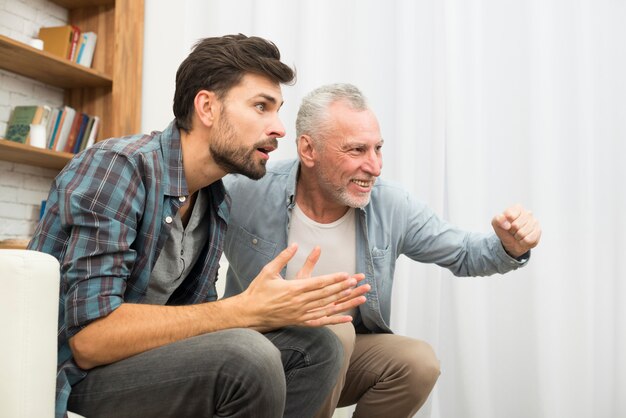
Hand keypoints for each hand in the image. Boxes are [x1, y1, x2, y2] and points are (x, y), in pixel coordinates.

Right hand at [240, 244, 368, 328]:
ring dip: (343, 301)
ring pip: (326, 307)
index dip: (334, 279)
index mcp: (293, 289)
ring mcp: (301, 313)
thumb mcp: (268, 270)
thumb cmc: (258, 290)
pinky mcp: (300, 321)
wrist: (249, 313)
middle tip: (357, 282)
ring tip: (358, 296)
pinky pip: (321, 320)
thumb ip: (283, 258)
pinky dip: (335, 319)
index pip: (318, 283)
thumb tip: (295, 245)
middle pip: (326, 294)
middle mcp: (299, 302)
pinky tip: (347, 317)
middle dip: (343, 288)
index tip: (346, 274)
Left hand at [491, 204, 541, 257]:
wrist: (512, 242)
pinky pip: (528, 240)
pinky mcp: (538, 232)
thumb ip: (498, 220)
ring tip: (517, 235)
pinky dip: (523, 242)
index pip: (509, 215)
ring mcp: (534, 222)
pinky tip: (523, 239)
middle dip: (512, 231)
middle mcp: (528, 213)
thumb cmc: (505, 230)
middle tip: (512, 231)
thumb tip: (506, 224)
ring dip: (517, 237)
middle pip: (516, 225)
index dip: (505, 223)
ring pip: (522, 233)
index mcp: (517, 208)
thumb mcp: (496, 224)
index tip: (506, 224)